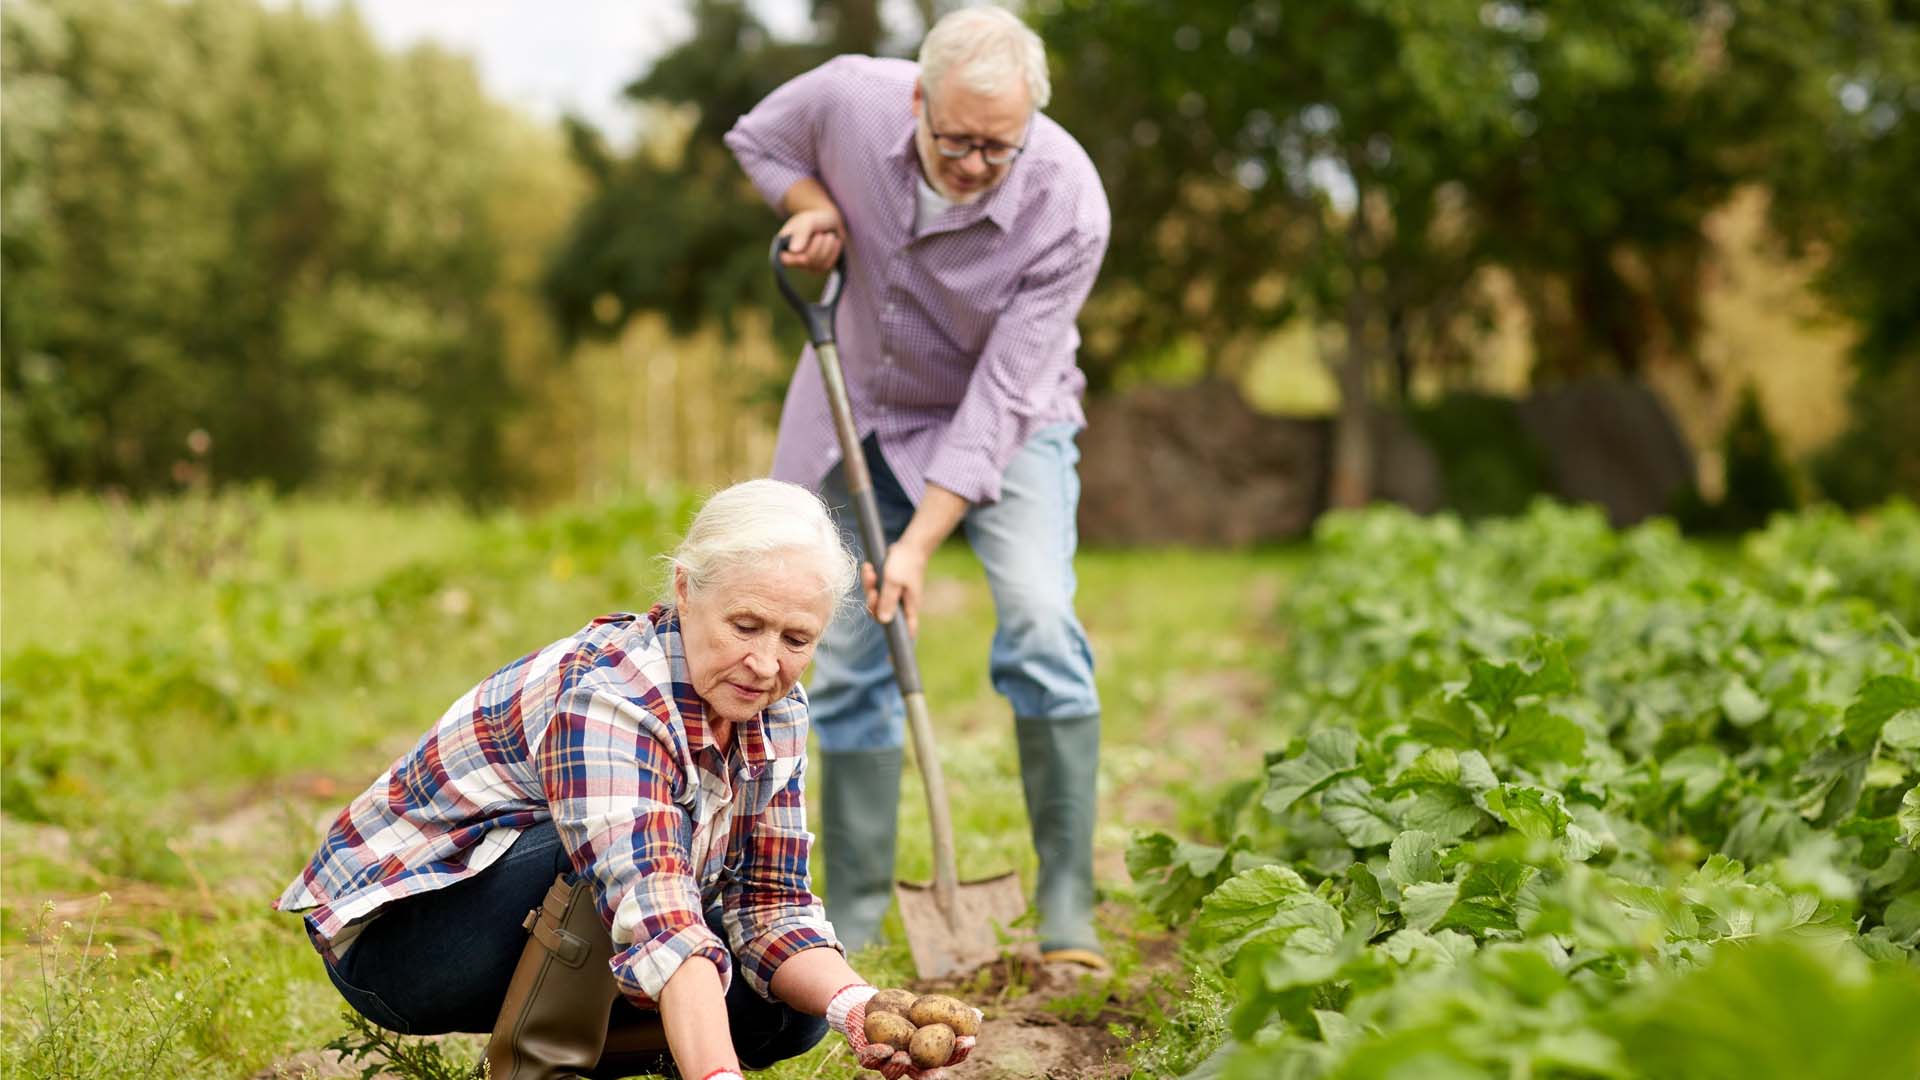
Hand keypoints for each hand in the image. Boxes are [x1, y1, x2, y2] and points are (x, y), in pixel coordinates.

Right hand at [777, 207, 844, 271]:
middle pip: (806, 261)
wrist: (829, 221)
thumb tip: (794, 251)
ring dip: (827, 247)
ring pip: (818, 265)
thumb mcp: (807, 222)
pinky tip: (834, 242)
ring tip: (828, 235)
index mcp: (784, 246)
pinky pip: (827, 265)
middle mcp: (793, 258)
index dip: (796, 257)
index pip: (785, 260)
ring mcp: (806, 265)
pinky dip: (833, 252)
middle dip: (817, 246)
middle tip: (820, 233)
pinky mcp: (819, 268)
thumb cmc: (814, 219)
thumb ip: (800, 234)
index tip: (807, 250)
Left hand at [842, 1000, 979, 1079]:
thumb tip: (979, 1014)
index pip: (948, 1058)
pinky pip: (871, 1060)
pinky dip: (877, 1055)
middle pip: (921, 1074)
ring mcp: (887, 1061)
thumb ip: (949, 1013)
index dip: (959, 1052)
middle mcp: (909, 1063)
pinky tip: (884, 1049)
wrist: (872, 1006)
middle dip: (930, 1076)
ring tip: (904, 1058)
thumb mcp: (927, 1009)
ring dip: (900, 1067)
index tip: (968, 1040)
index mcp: (927, 1054)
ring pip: (893, 1072)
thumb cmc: (905, 1011)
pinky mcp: (867, 1056)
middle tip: (938, 1074)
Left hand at [864, 540, 929, 638]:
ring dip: (869, 587)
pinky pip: (873, 590)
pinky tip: (868, 568)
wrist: (909, 545)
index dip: (899, 647)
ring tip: (870, 571)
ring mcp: (893, 596)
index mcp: (909, 608)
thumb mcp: (894, 582)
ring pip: (875, 601)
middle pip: (881, 616)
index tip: (890, 661)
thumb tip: (883, 621)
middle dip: (872, 602)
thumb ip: (887, 601)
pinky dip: (870, 581)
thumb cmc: (905, 563)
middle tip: (872, 587)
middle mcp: (901, 606)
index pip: (906, 634)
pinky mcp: (887, 587)